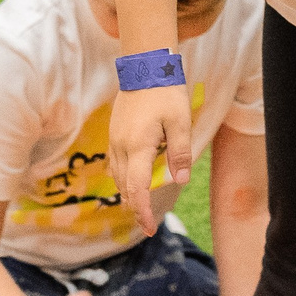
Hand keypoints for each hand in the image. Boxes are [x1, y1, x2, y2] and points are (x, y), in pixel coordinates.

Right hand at [106, 83, 191, 233]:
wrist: (145, 67)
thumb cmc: (165, 92)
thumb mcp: (180, 122)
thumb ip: (180, 152)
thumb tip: (181, 180)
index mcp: (138, 146)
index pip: (138, 188)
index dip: (143, 211)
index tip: (150, 229)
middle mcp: (121, 146)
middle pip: (125, 186)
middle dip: (136, 207)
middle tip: (148, 226)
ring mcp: (115, 139)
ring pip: (117, 177)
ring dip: (128, 194)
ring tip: (141, 208)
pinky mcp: (114, 133)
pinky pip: (115, 164)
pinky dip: (124, 179)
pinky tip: (133, 181)